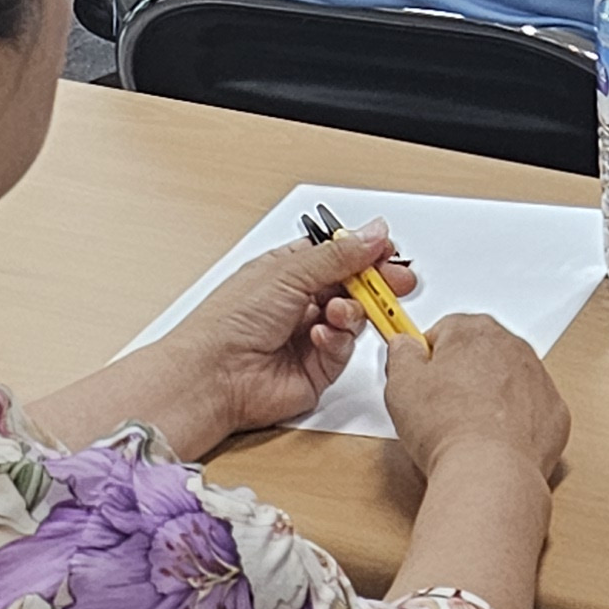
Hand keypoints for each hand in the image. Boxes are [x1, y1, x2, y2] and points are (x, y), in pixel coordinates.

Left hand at [179, 222, 423, 435]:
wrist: (214, 376)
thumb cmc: (231, 320)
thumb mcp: (289, 272)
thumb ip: (340, 255)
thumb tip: (374, 232)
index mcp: (288, 270)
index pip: (338, 255)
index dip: (365, 253)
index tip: (387, 251)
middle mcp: (299, 302)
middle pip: (352, 287)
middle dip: (373, 284)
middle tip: (394, 282)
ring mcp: (308, 336)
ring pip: (352, 318)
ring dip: (351, 311)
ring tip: (337, 312)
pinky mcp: (316, 369)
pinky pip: (343, 349)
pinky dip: (337, 340)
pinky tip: (320, 336)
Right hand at [381, 313, 569, 487]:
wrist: (489, 471)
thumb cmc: (447, 427)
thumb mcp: (402, 385)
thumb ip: (402, 355)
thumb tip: (404, 347)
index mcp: (474, 331)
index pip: (446, 330)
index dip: (429, 358)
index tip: (421, 379)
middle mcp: (512, 346)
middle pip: (479, 353)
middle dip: (461, 376)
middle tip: (440, 410)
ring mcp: (538, 378)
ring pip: (508, 380)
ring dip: (490, 398)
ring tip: (466, 430)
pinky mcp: (554, 411)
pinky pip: (532, 410)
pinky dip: (516, 424)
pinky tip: (495, 443)